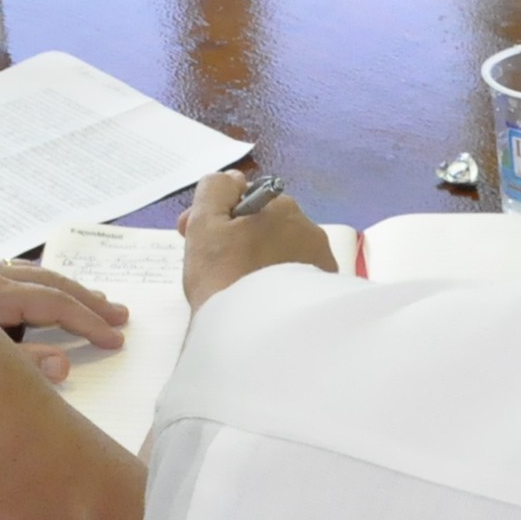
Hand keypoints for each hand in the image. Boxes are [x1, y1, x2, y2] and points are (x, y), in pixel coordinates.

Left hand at [0, 257, 128, 382]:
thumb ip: (18, 369)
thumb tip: (64, 365)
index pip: (53, 304)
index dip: (88, 322)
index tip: (116, 339)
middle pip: (47, 281)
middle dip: (86, 299)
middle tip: (120, 316)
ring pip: (28, 272)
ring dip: (63, 288)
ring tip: (95, 302)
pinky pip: (6, 271)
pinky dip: (34, 282)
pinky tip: (42, 291)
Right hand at [179, 170, 335, 309]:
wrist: (257, 340)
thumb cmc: (224, 276)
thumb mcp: (204, 223)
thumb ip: (216, 189)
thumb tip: (234, 180)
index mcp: (282, 206)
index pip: (244, 203)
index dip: (217, 218)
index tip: (194, 241)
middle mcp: (310, 229)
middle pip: (265, 229)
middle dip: (240, 241)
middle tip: (213, 271)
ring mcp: (322, 265)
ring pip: (282, 256)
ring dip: (262, 264)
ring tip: (240, 293)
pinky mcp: (326, 297)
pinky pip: (297, 283)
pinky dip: (280, 288)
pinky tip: (263, 306)